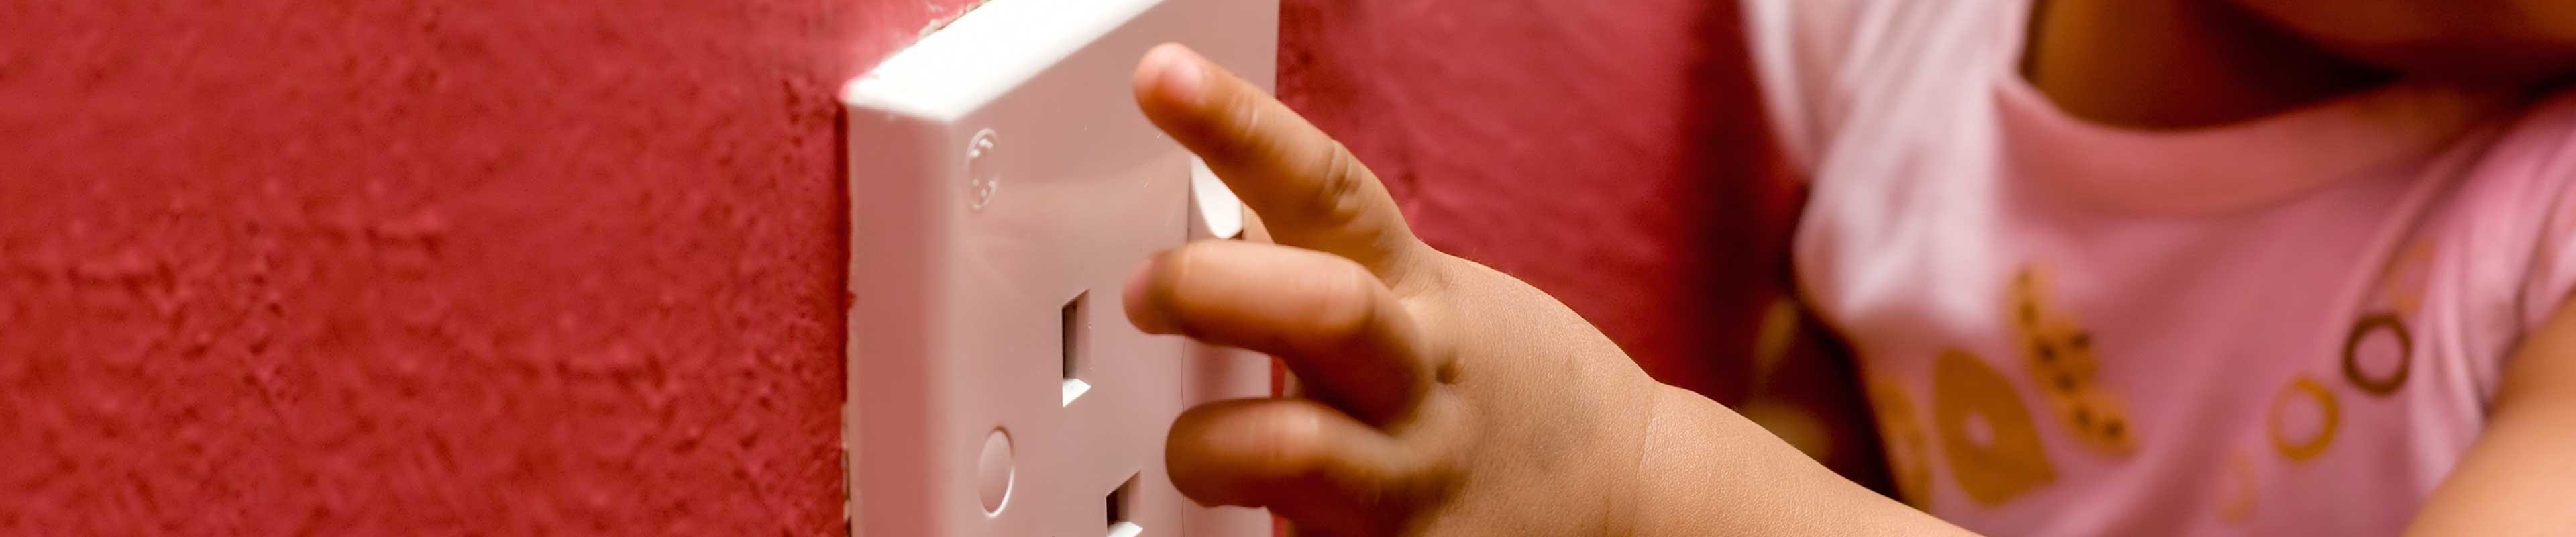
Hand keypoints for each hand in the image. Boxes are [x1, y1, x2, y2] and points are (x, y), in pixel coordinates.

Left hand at [1123, 43, 1668, 535]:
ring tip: (1195, 453)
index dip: (1242, 128)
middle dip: (1210, 289)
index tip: (1162, 80)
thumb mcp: (1433, 303)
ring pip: (1286, 454)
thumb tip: (1222, 220)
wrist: (1630, 502)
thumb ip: (1332, 266)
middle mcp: (1416, 387)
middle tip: (1146, 293)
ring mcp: (1410, 484)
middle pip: (1319, 311)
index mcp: (1421, 299)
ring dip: (1205, 451)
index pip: (1329, 191)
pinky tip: (1265, 531)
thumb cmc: (1502, 394)